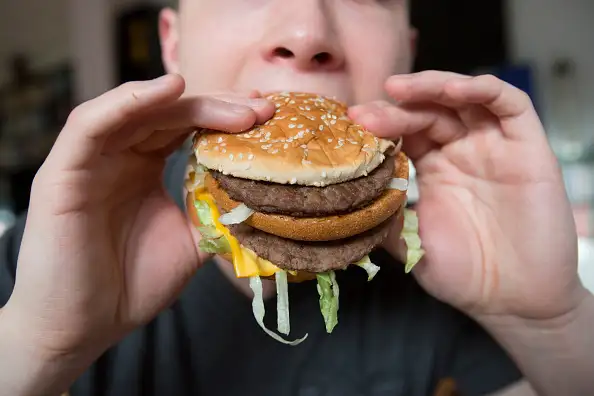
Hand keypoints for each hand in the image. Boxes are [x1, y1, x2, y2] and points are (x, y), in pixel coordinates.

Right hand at [2, 75, 273, 361]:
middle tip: (262, 108)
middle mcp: (118, 156)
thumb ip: (216, 212)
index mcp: (143, 167)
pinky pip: (91, 125)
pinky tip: (169, 90)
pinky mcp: (63, 172)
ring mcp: (90, 161)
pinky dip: (129, 102)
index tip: (268, 117)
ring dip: (186, 102)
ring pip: (135, 110)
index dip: (226, 117)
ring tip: (233, 104)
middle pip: (168, 113)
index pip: (186, 127)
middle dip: (218, 107)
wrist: (85, 327)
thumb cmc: (131, 284)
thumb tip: (261, 196)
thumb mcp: (190, 242)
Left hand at [349, 71, 586, 320]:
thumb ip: (385, 217)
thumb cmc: (464, 275)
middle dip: (396, 107)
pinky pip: (510, 106)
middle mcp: (463, 152)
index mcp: (435, 169)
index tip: (352, 124)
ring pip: (466, 98)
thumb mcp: (412, 245)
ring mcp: (495, 147)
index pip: (406, 131)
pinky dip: (483, 89)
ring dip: (433, 86)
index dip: (381, 123)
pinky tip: (453, 90)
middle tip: (365, 113)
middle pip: (429, 111)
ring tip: (399, 89)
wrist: (513, 301)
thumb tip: (348, 198)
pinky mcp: (528, 148)